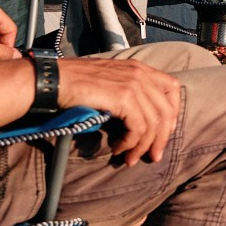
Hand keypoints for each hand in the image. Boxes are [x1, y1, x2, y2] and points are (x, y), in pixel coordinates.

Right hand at [55, 58, 182, 165]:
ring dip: (142, 146)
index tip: (163, 131)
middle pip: (166, 111)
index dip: (172, 112)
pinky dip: (130, 143)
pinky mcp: (124, 98)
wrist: (53, 81)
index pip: (172, 88)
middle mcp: (140, 74)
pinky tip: (118, 148)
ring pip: (153, 123)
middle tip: (152, 156)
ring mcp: (133, 84)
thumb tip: (142, 121)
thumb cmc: (75, 84)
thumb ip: (129, 93)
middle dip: (161, 138)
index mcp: (139, 68)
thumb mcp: (110, 82)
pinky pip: (138, 128)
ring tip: (129, 158)